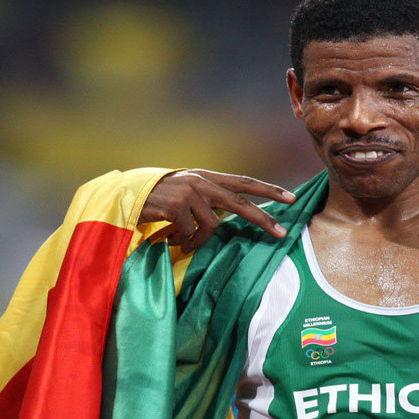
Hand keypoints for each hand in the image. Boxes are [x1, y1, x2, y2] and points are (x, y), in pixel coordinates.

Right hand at [139, 169, 295, 251]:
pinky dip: (182, 241)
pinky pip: (191, 233)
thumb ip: (210, 199)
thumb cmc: (160, 199)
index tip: (292, 198)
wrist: (125, 196)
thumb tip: (234, 216)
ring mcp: (188, 192)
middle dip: (263, 219)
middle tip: (282, 233)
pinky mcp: (176, 206)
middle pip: (240, 203)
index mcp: (207, 177)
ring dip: (198, 240)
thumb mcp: (188, 193)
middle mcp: (201, 181)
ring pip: (211, 226)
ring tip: (182, 240)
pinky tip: (169, 237)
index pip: (244, 182)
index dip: (269, 190)